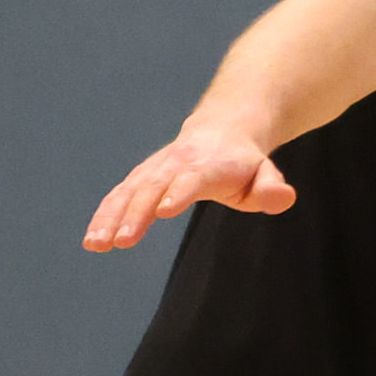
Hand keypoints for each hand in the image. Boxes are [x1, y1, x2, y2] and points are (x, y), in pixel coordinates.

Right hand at [86, 122, 293, 250]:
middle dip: (136, 213)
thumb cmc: (245, 163)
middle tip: (122, 241)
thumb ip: (272, 187)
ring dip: (110, 218)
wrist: (221, 131)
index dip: (178, 192)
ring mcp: (155, 170)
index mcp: (209, 165)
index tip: (163, 211)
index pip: (192, 179)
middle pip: (152, 187)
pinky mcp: (140, 178)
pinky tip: (93, 241)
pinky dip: (104, 216)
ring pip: (129, 192)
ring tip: (97, 244)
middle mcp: (176, 164)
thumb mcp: (266, 174)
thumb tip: (282, 198)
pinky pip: (119, 196)